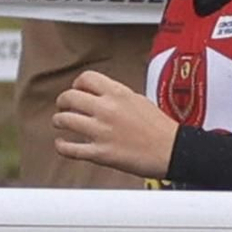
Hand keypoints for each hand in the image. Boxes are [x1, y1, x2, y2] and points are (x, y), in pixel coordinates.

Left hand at [53, 70, 177, 176]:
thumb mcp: (139, 100)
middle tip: (63, 106)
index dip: (77, 84)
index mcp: (118, 94)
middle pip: (69, 97)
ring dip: (58, 121)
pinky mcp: (100, 153)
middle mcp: (106, 110)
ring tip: (60, 123)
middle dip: (62, 101)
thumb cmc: (161, 128)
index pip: (86, 79)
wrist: (173, 150)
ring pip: (64, 120)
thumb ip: (118, 97)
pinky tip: (61, 144)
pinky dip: (61, 146)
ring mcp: (101, 131)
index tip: (77, 90)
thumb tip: (102, 96)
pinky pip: (70, 149)